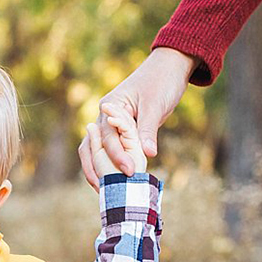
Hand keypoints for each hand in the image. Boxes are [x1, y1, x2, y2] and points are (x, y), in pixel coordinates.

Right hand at [79, 47, 197, 189]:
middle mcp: (105, 116)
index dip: (116, 155)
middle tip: (107, 190)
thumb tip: (148, 154)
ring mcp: (111, 125)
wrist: (168, 68)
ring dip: (98, 171)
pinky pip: (110, 151)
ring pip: (96, 151)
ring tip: (105, 193)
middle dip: (97, 169)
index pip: (108, 136)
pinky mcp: (120, 132)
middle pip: (92, 147)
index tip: (129, 171)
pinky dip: (109, 166)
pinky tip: (114, 183)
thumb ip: (148, 129)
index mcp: (110, 106)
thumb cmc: (161, 82)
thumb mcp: (155, 105)